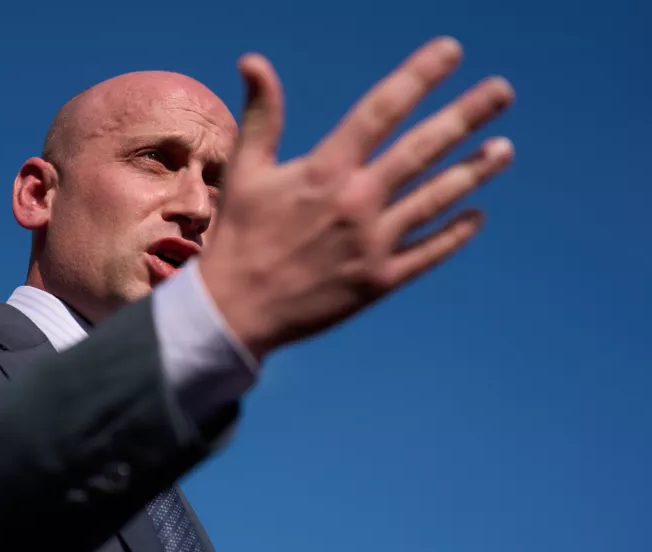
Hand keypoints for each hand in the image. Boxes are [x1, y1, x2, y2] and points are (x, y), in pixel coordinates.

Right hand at [199, 36, 514, 358]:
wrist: (235, 312)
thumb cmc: (238, 237)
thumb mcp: (245, 171)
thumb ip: (261, 115)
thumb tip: (253, 60)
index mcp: (325, 170)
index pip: (381, 110)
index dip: (419, 76)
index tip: (450, 50)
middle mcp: (357, 201)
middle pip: (423, 148)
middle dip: (466, 115)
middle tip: (503, 91)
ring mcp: (373, 243)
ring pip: (436, 198)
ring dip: (473, 171)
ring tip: (505, 148)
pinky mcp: (379, 281)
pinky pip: (429, 252)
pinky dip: (455, 233)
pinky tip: (477, 214)